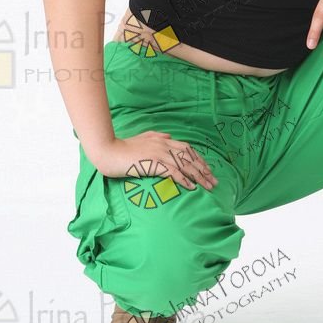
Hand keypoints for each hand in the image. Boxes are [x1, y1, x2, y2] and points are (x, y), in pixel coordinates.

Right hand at [93, 131, 218, 189]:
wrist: (108, 151)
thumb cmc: (123, 147)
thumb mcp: (142, 138)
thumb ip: (156, 136)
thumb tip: (169, 136)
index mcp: (163, 140)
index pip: (187, 149)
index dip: (199, 159)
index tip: (207, 170)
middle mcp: (164, 145)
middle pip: (190, 157)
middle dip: (204, 170)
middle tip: (214, 181)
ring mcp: (159, 153)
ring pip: (184, 165)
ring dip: (198, 176)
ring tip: (208, 186)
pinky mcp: (152, 163)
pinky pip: (173, 172)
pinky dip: (183, 179)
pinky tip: (191, 187)